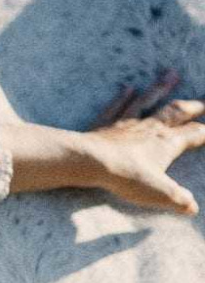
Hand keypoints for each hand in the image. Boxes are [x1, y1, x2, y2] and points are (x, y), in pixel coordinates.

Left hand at [0, 67, 204, 213]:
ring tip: (171, 74)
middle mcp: (149, 128)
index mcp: (166, 143)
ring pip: (147, 101)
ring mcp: (126, 123)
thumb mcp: (157, 193)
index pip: (194, 134)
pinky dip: (123, 97)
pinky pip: (117, 106)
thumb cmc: (125, 177)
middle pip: (175, 112)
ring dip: (160, 88)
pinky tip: (128, 88)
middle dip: (193, 106)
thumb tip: (192, 208)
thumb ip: (177, 199)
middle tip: (203, 100)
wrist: (89, 162)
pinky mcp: (104, 124)